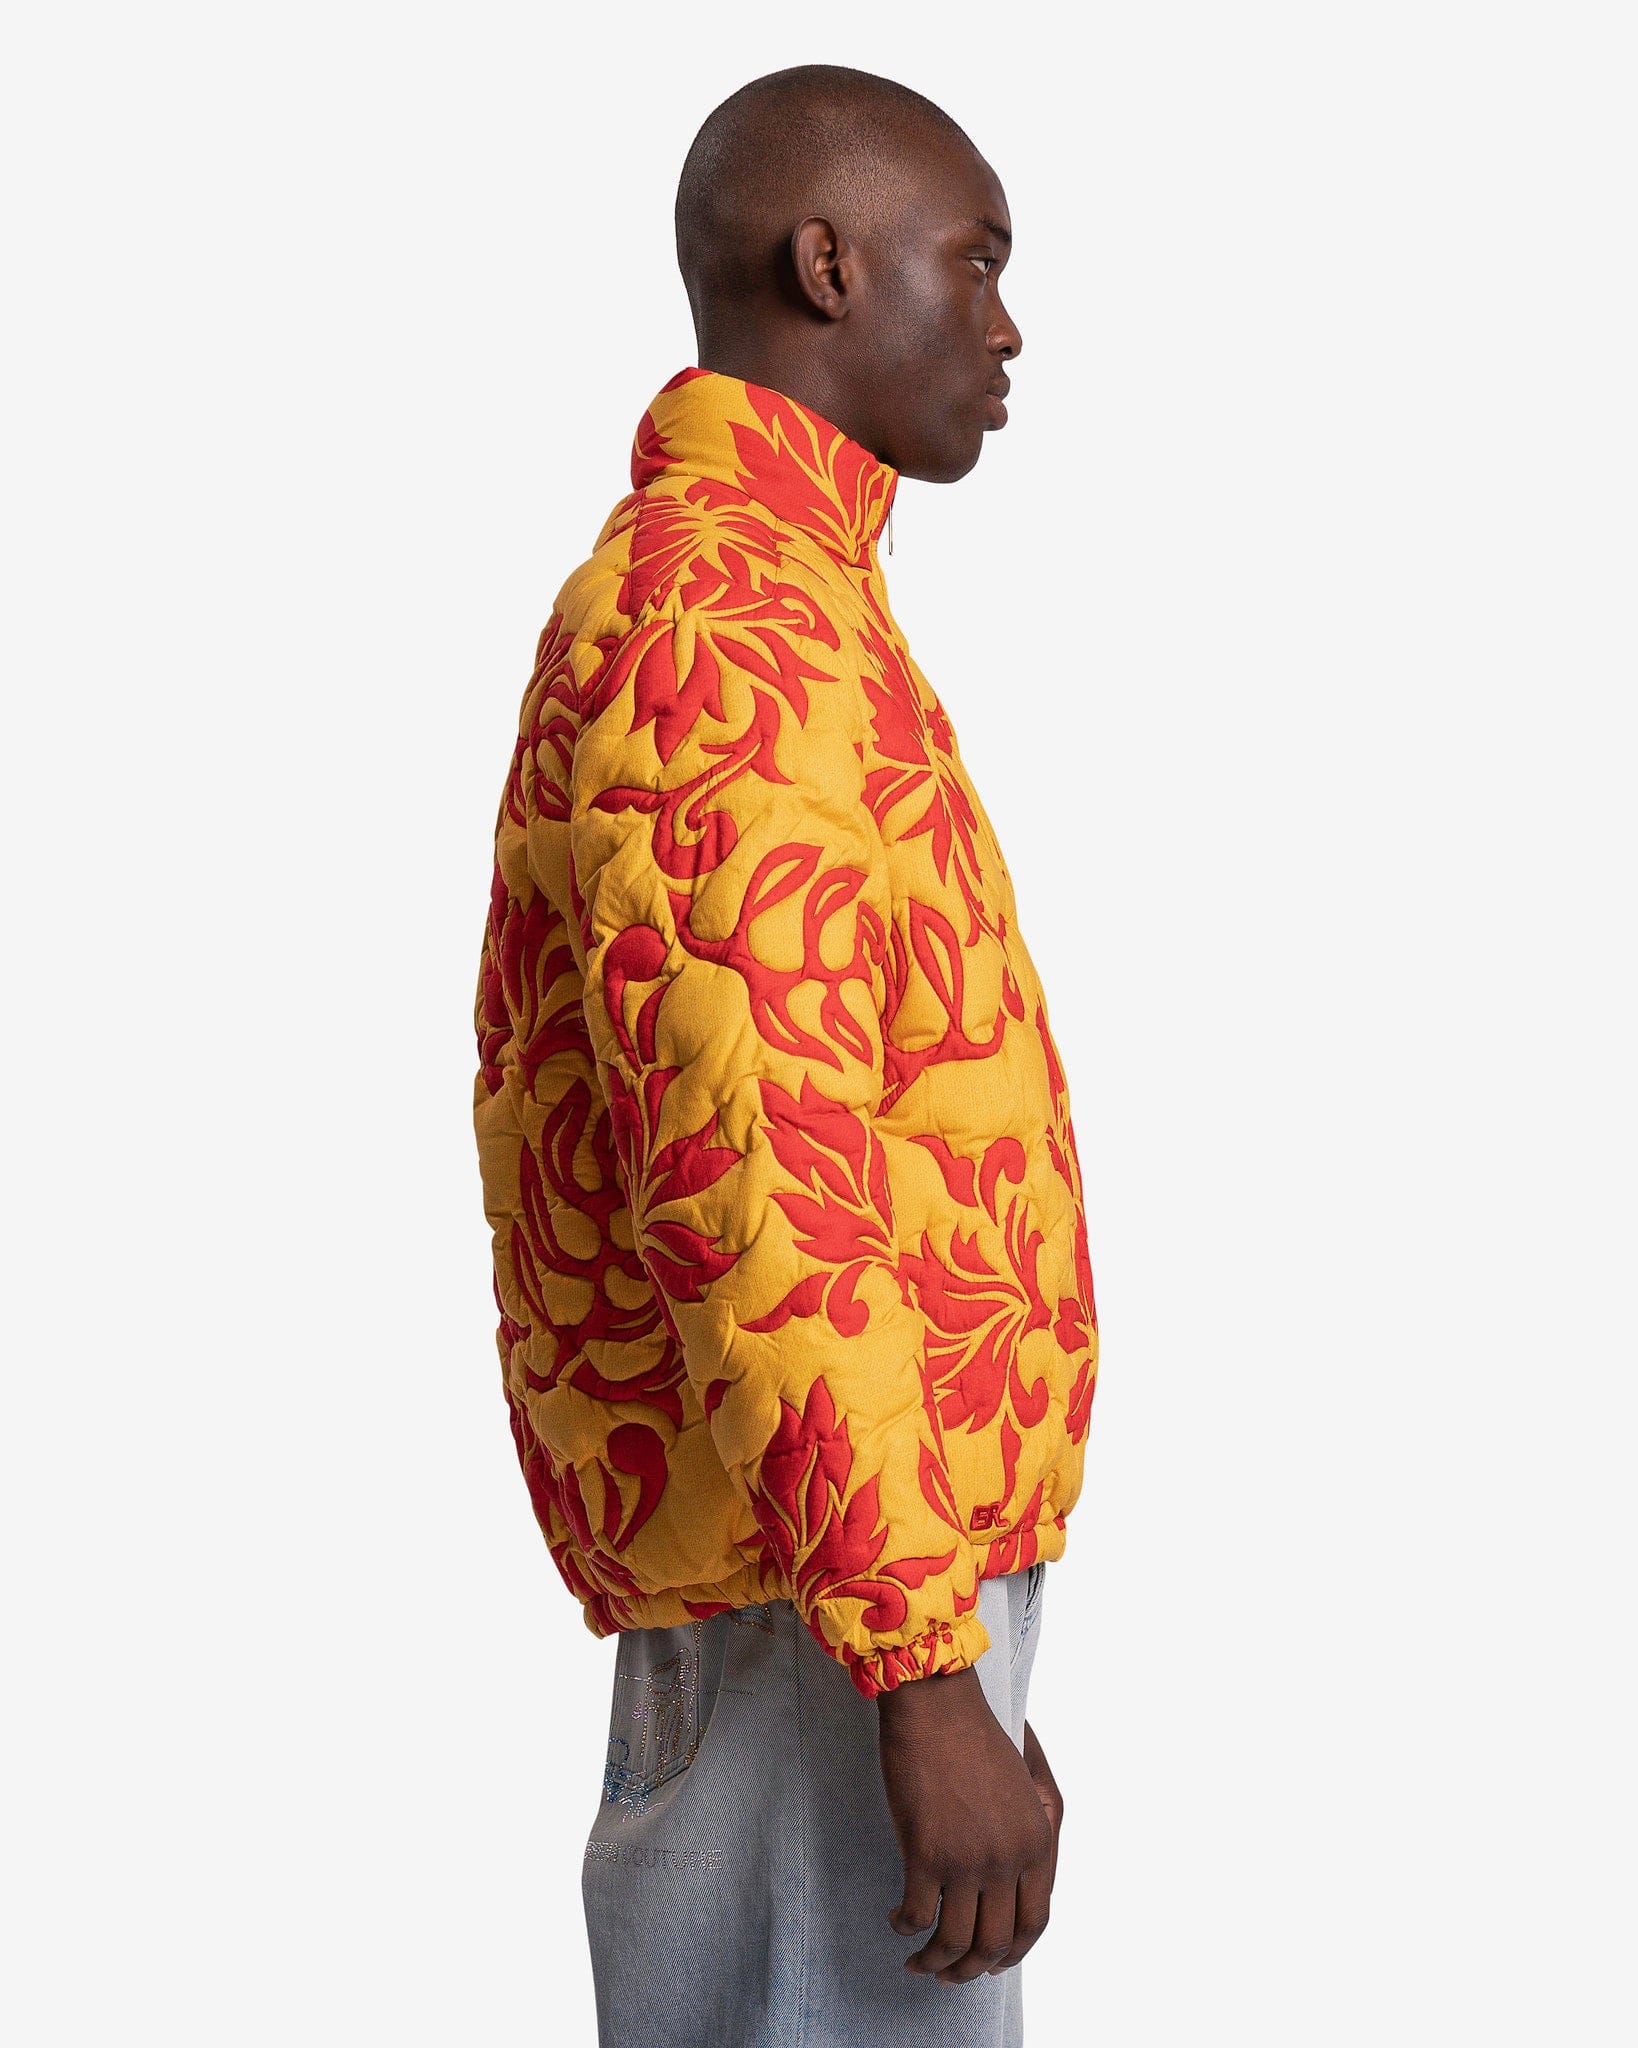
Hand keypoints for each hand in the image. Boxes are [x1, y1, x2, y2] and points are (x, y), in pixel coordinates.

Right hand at [877, 1666, 1054, 1983]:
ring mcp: (968, 1860)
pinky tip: (897, 1919)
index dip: (1013, 1951)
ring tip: (918, 1964)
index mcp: (1037, 1840)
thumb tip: (1023, 1873)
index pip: (1035, 1921)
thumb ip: (1035, 1826)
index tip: (993, 1963)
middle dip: (972, 1969)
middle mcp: (1009, 1858)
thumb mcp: (1026, 1779)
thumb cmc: (975, 1732)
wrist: (937, 1703)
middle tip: (950, 1975)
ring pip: (955, 1942)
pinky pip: (917, 1916)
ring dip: (935, 1963)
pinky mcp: (926, 1854)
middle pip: (996, 1943)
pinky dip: (905, 1927)